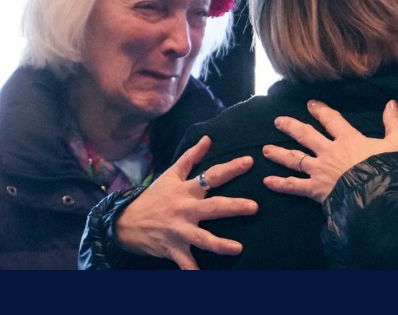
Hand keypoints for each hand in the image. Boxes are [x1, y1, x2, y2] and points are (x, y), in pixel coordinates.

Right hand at [115, 136, 257, 269]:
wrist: (124, 222)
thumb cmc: (153, 197)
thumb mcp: (170, 175)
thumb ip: (191, 157)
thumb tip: (208, 138)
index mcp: (186, 190)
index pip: (211, 176)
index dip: (231, 168)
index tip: (250, 162)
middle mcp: (185, 210)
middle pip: (212, 207)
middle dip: (233, 207)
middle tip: (254, 207)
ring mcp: (178, 231)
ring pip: (202, 238)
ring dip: (220, 244)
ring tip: (238, 248)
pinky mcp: (172, 248)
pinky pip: (184, 263)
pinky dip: (192, 271)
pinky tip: (202, 278)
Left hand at [263, 99, 397, 202]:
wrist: (378, 195)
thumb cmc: (388, 170)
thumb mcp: (397, 144)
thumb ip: (393, 123)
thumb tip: (392, 103)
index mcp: (348, 140)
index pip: (332, 120)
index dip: (321, 110)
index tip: (311, 104)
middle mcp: (329, 152)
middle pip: (306, 136)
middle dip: (291, 127)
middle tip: (278, 121)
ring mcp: (320, 170)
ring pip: (294, 159)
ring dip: (278, 154)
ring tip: (265, 150)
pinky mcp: (315, 189)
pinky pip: (294, 186)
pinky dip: (280, 184)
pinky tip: (267, 182)